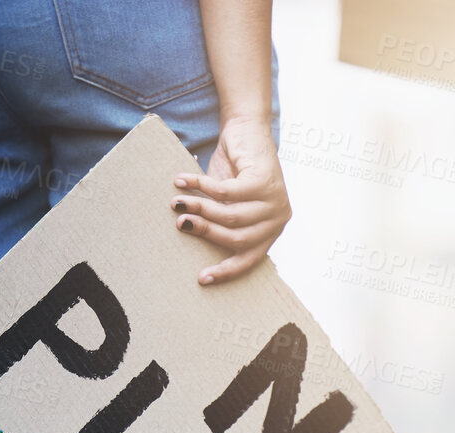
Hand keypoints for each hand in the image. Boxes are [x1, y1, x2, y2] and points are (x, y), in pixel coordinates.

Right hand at [170, 116, 290, 284]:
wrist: (247, 131)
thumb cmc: (235, 172)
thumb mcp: (229, 204)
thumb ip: (221, 224)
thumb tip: (192, 242)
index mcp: (270, 231)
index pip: (249, 259)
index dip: (225, 271)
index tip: (201, 278)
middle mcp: (277, 219)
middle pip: (237, 238)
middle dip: (205, 232)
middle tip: (180, 224)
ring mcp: (274, 200)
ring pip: (229, 215)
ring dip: (198, 209)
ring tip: (176, 204)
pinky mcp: (264, 180)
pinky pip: (225, 192)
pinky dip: (199, 186)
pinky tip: (181, 181)